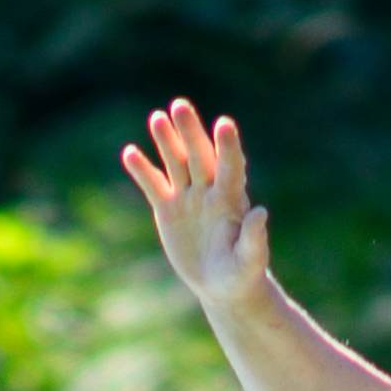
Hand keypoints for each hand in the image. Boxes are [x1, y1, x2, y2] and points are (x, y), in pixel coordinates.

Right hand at [122, 95, 265, 300]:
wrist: (222, 284)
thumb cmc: (241, 273)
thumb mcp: (250, 260)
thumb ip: (254, 238)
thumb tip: (260, 212)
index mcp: (232, 200)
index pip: (230, 167)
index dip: (227, 146)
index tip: (224, 124)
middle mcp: (209, 191)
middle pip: (199, 156)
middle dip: (190, 132)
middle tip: (180, 106)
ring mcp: (188, 197)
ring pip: (176, 163)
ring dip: (166, 141)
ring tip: (157, 118)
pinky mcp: (168, 208)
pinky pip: (153, 185)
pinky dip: (142, 170)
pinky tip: (129, 153)